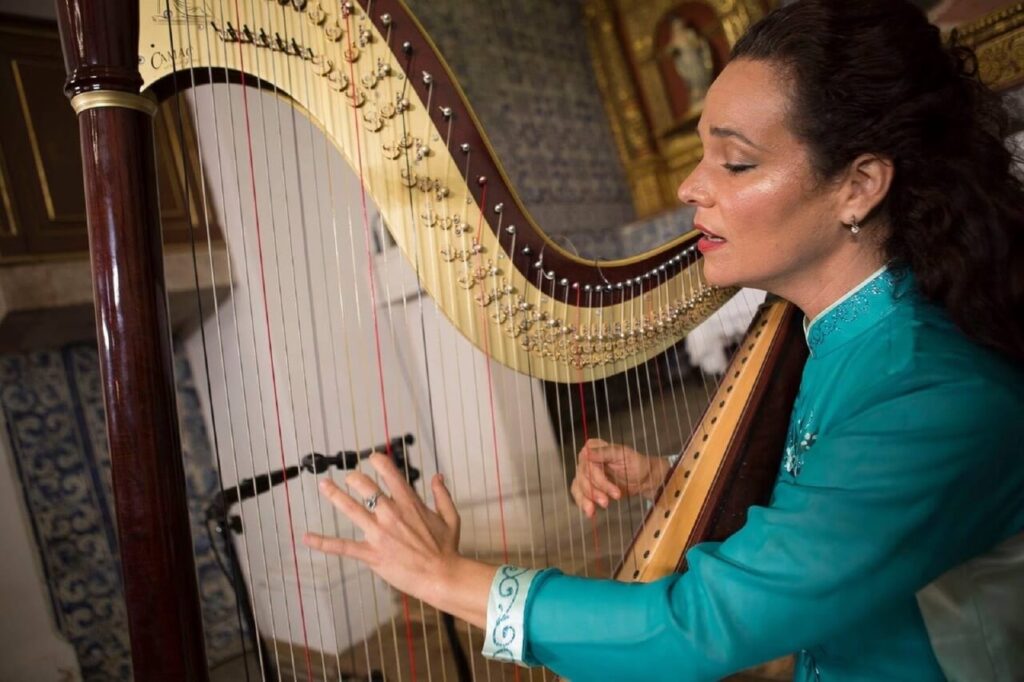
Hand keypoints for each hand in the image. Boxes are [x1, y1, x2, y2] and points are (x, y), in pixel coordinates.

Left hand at [303, 453, 493, 627]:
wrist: (442, 575)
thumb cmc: (447, 549)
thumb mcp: (450, 517)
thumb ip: (442, 494)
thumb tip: (437, 476)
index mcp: (410, 503)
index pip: (390, 474)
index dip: (379, 462)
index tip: (372, 457)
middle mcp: (391, 513)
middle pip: (366, 487)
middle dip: (354, 478)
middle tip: (348, 477)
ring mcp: (379, 533)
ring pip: (352, 509)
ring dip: (335, 496)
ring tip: (324, 485)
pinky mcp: (371, 554)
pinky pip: (343, 547)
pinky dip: (323, 542)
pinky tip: (307, 538)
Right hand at [570, 439, 670, 517]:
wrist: (642, 479)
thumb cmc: (635, 463)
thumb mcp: (624, 455)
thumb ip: (606, 452)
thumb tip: (588, 452)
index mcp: (593, 447)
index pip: (588, 464)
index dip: (598, 479)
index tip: (614, 491)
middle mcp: (586, 459)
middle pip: (584, 478)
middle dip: (596, 492)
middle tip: (608, 502)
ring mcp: (584, 473)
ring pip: (579, 487)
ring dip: (589, 499)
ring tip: (603, 507)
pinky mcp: (586, 486)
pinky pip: (578, 495)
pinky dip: (583, 503)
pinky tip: (590, 512)